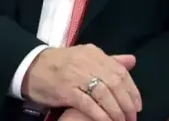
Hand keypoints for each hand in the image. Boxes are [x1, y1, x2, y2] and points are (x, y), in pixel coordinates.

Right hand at [22, 45, 141, 120]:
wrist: (30, 67)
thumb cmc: (60, 64)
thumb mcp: (86, 57)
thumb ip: (109, 61)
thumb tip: (132, 61)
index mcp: (95, 53)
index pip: (120, 72)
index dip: (132, 90)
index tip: (137, 106)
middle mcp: (88, 62)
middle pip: (115, 83)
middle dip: (126, 103)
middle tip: (132, 118)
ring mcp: (76, 76)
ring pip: (104, 94)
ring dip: (116, 111)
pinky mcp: (65, 90)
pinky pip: (88, 103)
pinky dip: (100, 114)